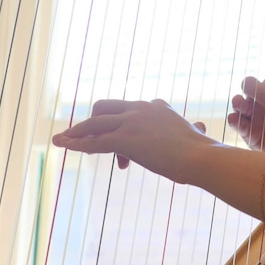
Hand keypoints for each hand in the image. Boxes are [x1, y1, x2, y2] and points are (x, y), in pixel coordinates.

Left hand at [52, 99, 211, 182]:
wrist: (201, 158)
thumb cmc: (201, 152)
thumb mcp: (194, 135)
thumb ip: (193, 129)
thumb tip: (200, 127)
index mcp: (155, 106)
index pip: (127, 110)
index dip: (120, 128)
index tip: (125, 158)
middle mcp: (141, 108)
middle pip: (104, 107)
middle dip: (92, 123)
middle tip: (87, 141)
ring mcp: (131, 122)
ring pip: (93, 123)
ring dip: (76, 132)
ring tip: (62, 140)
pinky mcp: (125, 140)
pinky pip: (93, 142)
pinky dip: (75, 144)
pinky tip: (63, 146)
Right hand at [228, 55, 264, 154]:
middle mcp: (260, 95)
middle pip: (251, 83)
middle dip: (263, 94)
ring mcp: (249, 111)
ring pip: (238, 98)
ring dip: (240, 101)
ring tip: (246, 107)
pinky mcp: (243, 127)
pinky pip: (234, 119)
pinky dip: (234, 118)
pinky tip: (237, 120)